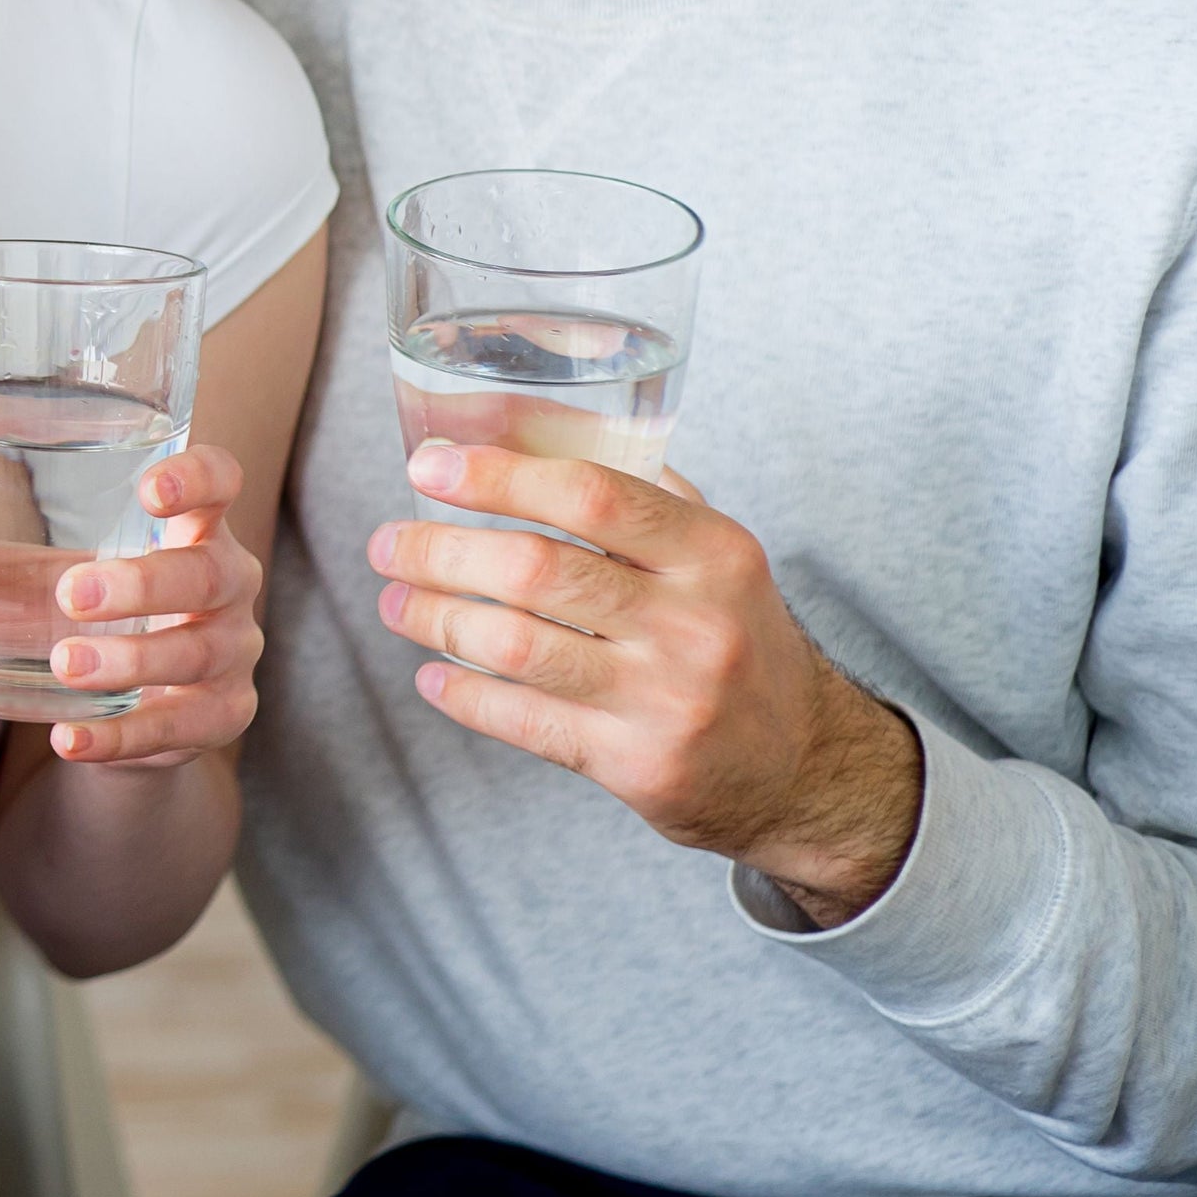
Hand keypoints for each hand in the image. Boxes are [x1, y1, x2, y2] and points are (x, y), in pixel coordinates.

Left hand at [0, 444, 261, 766]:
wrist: (141, 702)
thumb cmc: (97, 607)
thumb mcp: (51, 571)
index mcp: (192, 526)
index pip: (219, 483)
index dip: (196, 478)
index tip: (149, 487)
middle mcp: (228, 585)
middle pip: (206, 573)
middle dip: (142, 582)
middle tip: (71, 592)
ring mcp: (231, 654)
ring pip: (196, 653)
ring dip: (130, 660)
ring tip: (64, 663)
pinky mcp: (219, 717)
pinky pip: (177, 730)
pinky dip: (121, 738)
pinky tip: (71, 742)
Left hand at [374, 440, 922, 924]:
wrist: (808, 768)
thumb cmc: (739, 639)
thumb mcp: (717, 556)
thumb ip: (639, 493)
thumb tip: (521, 427)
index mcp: (714, 553)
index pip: (591, 494)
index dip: (497, 475)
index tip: (428, 467)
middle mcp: (694, 623)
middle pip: (535, 570)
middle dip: (439, 552)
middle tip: (388, 543)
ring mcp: (666, 699)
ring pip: (516, 647)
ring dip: (434, 619)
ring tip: (395, 602)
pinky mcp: (639, 766)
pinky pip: (525, 721)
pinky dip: (464, 695)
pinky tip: (433, 675)